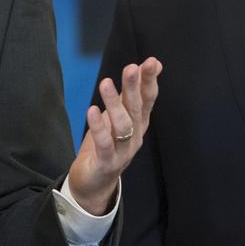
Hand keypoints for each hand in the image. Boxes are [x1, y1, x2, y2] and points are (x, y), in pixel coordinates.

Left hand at [67, 57, 162, 214]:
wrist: (94, 183)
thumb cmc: (106, 144)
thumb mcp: (118, 116)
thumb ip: (129, 94)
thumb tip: (144, 65)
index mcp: (139, 123)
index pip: (148, 99)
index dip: (150, 81)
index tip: (152, 62)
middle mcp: (136, 136)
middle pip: (137, 109)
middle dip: (134, 87)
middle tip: (131, 68)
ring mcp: (123, 151)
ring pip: (122, 125)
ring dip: (114, 104)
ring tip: (105, 83)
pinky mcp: (107, 163)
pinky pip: (105, 143)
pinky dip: (99, 127)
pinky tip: (92, 110)